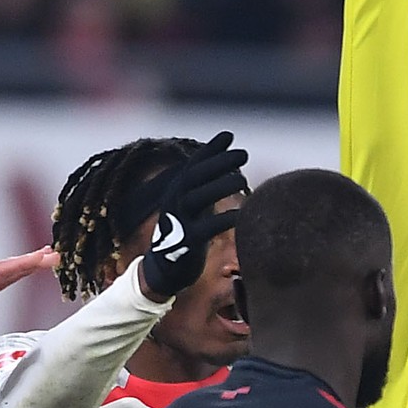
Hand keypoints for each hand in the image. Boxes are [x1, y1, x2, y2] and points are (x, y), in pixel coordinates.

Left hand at [0, 247, 55, 362]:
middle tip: (54, 255)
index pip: (1, 273)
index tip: (44, 259)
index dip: (23, 265)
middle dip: (30, 261)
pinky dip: (15, 273)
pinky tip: (24, 271)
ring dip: (24, 264)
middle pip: (5, 268)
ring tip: (46, 258)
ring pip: (3, 272)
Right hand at [136, 132, 248, 299]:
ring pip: (198, 197)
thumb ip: (208, 185)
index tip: (229, 136)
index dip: (210, 149)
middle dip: (218, 162)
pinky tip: (239, 214)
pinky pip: (205, 228)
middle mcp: (176, 201)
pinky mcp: (186, 243)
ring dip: (220, 186)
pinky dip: (222, 219)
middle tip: (243, 154)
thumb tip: (228, 162)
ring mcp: (179, 221)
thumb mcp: (195, 206)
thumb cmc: (186, 234)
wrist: (164, 271)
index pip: (194, 164)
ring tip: (243, 180)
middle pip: (196, 176)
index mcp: (178, 191)